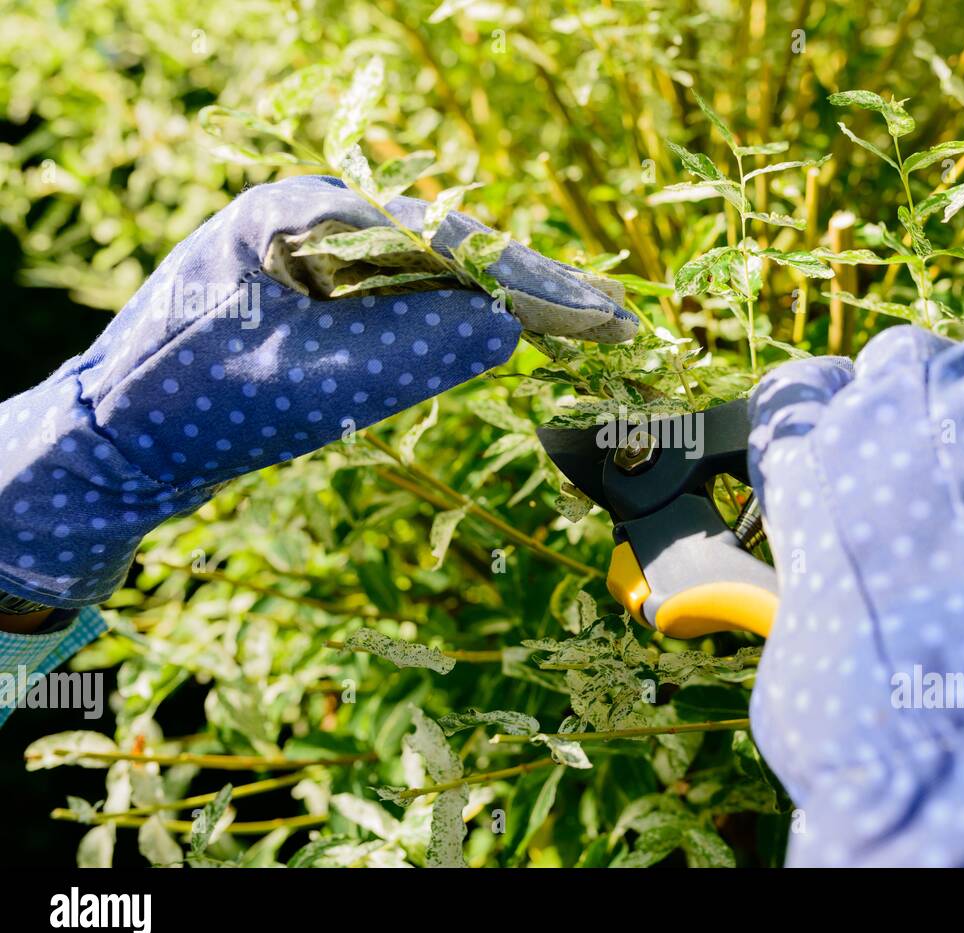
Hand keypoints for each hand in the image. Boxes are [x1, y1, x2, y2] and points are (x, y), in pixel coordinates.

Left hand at [0, 175, 634, 607]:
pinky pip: (401, 303)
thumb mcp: (309, 383)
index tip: (599, 314)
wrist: (110, 447)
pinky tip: (506, 334)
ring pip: (429, 278)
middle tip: (612, 321)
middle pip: (445, 251)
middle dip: (529, 290)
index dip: (529, 284)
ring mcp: (310, 256)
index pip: (442, 241)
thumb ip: (411, 353)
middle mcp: (310, 219)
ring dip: (502, 306)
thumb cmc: (193, 410)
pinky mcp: (313, 297)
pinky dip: (457, 323)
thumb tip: (506, 330)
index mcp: (301, 213)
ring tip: (580, 327)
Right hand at [746, 325, 963, 866]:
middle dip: (919, 404)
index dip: (826, 413)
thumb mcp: (800, 663)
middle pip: (899, 358)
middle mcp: (887, 419)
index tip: (845, 438)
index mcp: (806, 474)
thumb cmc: (871, 723)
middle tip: (947, 474)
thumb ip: (812, 599)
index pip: (799, 396)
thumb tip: (830, 605)